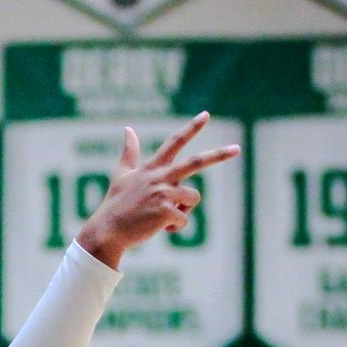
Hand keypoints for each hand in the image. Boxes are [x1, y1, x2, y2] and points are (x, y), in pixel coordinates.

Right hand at [76, 113, 240, 269]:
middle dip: (218, 155)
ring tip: (164, 216)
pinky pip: (184, 219)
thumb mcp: (122, 174)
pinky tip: (160, 228)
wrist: (108, 230)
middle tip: (237, 148)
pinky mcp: (165, 212)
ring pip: (193, 197)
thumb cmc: (115, 203)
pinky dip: (175, 227)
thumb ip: (129, 151)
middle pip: (196, 162)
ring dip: (184, 209)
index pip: (174, 142)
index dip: (191, 128)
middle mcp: (160, 177)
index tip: (206, 115)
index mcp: (152, 167)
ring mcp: (163, 194)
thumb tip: (128, 128)